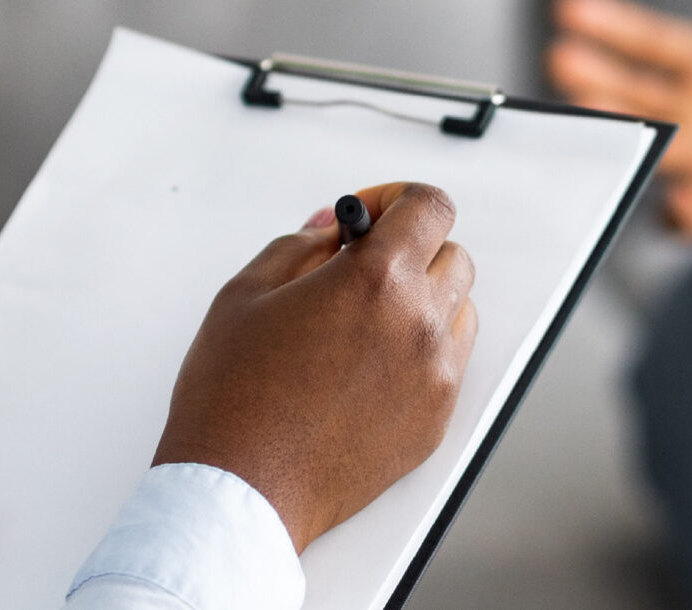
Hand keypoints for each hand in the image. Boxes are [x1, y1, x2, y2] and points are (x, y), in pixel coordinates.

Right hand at [153, 181, 478, 551]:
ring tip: (364, 324)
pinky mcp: (436, 419)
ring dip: (423, 301)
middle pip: (451, 256)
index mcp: (376, 280)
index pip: (430, 206)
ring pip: (459, 310)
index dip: (398, 200)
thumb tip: (334, 229)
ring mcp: (435, 375)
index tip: (368, 219)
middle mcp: (419, 322)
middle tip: (360, 271)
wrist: (240, 492)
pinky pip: (449, 363)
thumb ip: (300, 246)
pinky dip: (422, 352)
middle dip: (410, 252)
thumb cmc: (232, 399)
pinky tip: (369, 368)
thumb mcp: (246, 294)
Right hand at [547, 0, 691, 272]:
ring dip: (620, 137)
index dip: (612, 24)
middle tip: (560, 59)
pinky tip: (685, 203)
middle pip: (632, 93)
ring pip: (647, 149)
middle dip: (596, 78)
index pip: (651, 41)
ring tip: (590, 118)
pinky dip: (686, 212)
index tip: (568, 7)